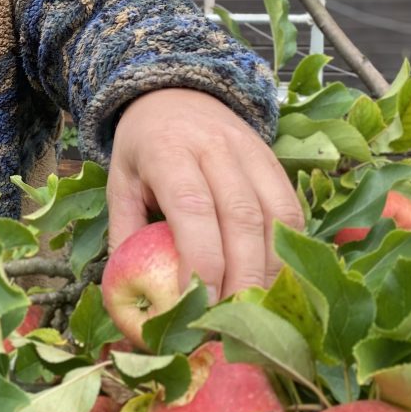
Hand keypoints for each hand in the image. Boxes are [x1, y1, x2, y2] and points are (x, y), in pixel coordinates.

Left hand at [106, 88, 302, 298]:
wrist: (175, 90)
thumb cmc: (143, 147)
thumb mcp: (119, 182)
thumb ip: (125, 235)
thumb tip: (130, 297)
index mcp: (168, 150)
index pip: (191, 207)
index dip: (200, 259)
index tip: (198, 304)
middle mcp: (215, 147)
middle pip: (240, 217)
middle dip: (241, 277)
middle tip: (232, 322)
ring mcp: (251, 151)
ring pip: (275, 215)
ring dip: (271, 270)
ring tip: (257, 311)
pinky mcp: (275, 161)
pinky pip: (291, 209)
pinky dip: (288, 249)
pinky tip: (276, 281)